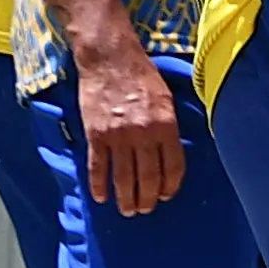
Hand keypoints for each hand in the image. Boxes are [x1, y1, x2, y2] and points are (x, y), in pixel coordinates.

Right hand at [74, 47, 184, 215]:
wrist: (109, 57)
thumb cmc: (140, 74)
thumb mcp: (165, 97)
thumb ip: (168, 126)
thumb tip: (168, 153)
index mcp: (166, 123)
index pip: (173, 165)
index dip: (170, 186)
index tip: (165, 196)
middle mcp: (144, 132)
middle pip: (148, 177)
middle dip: (147, 199)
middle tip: (144, 209)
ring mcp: (118, 135)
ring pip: (123, 177)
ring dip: (126, 198)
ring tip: (127, 210)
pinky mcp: (96, 134)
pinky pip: (98, 167)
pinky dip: (99, 185)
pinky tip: (101, 197)